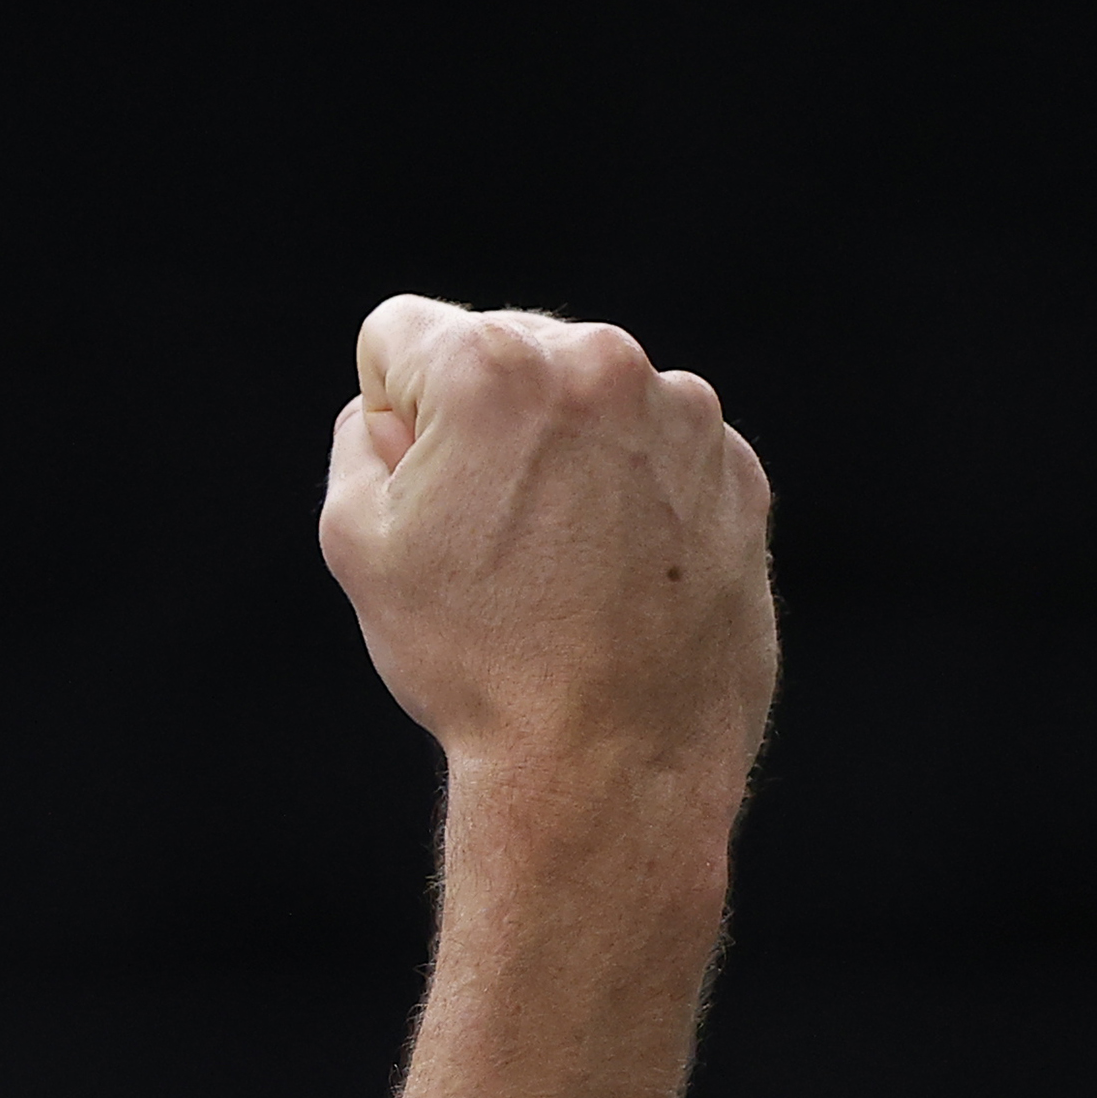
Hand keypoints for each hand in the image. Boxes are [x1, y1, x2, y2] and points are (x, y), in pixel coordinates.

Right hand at [319, 296, 775, 794]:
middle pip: (502, 353)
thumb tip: (397, 411)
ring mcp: (685, 414)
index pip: (398, 336)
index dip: (388, 414)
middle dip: (481, 423)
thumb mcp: (357, 540)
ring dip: (563, 452)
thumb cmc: (473, 657)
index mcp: (492, 365)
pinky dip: (631, 492)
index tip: (420, 490)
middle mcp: (599, 362)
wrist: (611, 762)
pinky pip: (658, 450)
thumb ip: (361, 438)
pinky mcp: (739, 470)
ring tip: (556, 564)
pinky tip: (614, 574)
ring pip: (586, 401)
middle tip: (486, 536)